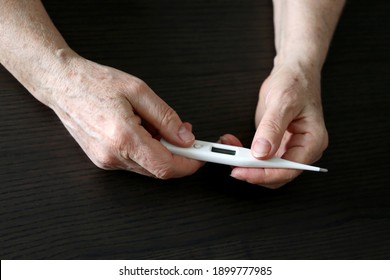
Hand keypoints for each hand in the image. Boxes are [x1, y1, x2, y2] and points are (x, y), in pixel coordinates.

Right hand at [44, 53, 202, 177]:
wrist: (61, 83)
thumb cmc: (93, 82)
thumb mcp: (138, 91)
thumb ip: (165, 117)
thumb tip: (184, 137)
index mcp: (123, 137)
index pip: (166, 166)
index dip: (188, 164)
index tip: (201, 156)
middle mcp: (113, 155)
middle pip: (158, 169)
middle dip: (177, 153)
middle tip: (183, 132)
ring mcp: (105, 160)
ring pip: (147, 166)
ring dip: (161, 150)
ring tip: (156, 124)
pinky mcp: (102, 159)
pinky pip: (133, 162)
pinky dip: (146, 150)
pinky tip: (142, 130)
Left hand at [221, 64, 327, 187]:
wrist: (293, 73)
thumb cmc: (295, 83)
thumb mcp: (283, 102)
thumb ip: (272, 128)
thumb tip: (261, 152)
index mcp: (312, 141)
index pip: (288, 170)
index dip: (264, 174)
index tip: (242, 171)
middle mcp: (303, 149)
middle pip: (277, 174)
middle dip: (253, 171)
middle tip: (231, 163)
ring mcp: (289, 149)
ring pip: (267, 170)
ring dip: (246, 164)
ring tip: (229, 151)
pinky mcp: (277, 145)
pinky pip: (261, 159)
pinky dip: (245, 156)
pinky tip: (234, 146)